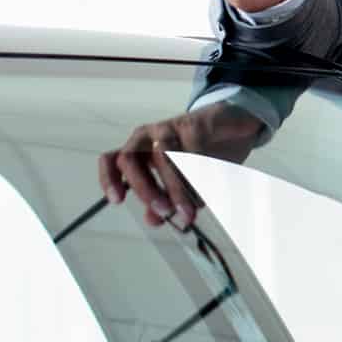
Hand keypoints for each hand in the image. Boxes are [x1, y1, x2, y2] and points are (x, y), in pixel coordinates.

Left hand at [96, 101, 267, 228]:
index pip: (110, 161)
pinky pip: (193, 149)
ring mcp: (169, 127)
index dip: (108, 180)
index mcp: (138, 152)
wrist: (233, 123)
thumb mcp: (181, 183)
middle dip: (144, 189)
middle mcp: (146, 137)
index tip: (117, 201)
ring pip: (163, 156)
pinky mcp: (194, 122)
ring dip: (176, 186)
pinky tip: (210, 188)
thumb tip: (154, 220)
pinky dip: (200, 173)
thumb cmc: (203, 153)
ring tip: (191, 210)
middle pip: (129, 160)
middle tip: (165, 211)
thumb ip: (166, 200)